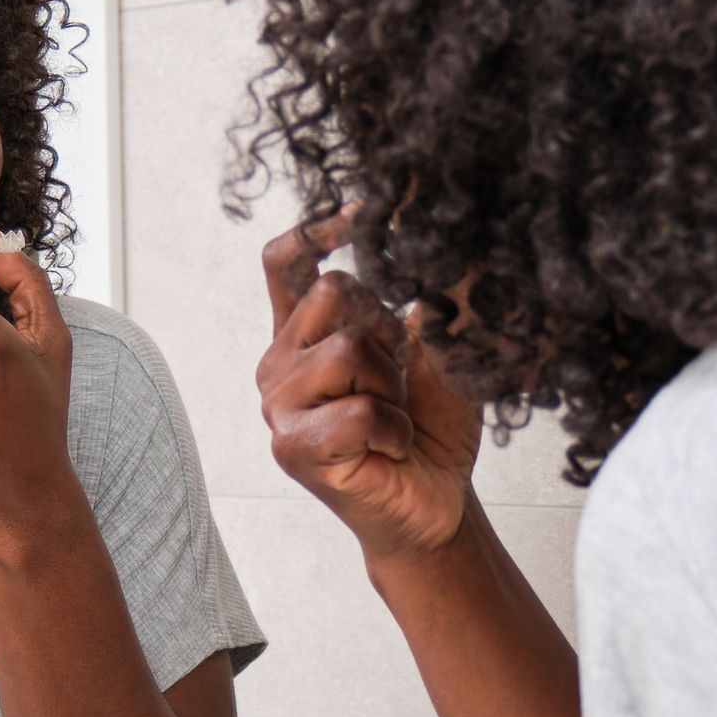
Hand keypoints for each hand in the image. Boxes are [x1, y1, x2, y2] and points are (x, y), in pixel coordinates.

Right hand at [257, 210, 481, 561]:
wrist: (436, 505)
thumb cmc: (430, 429)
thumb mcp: (436, 347)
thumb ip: (422, 295)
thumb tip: (430, 228)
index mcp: (304, 335)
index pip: (284, 262)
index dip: (316, 228)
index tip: (364, 211)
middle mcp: (280, 364)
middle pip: (331, 292)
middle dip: (385, 328)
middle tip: (399, 379)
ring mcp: (279, 407)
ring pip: (346, 350)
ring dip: (392, 386)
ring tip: (394, 418)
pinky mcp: (292, 447)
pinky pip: (356, 410)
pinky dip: (393, 428)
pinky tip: (392, 448)